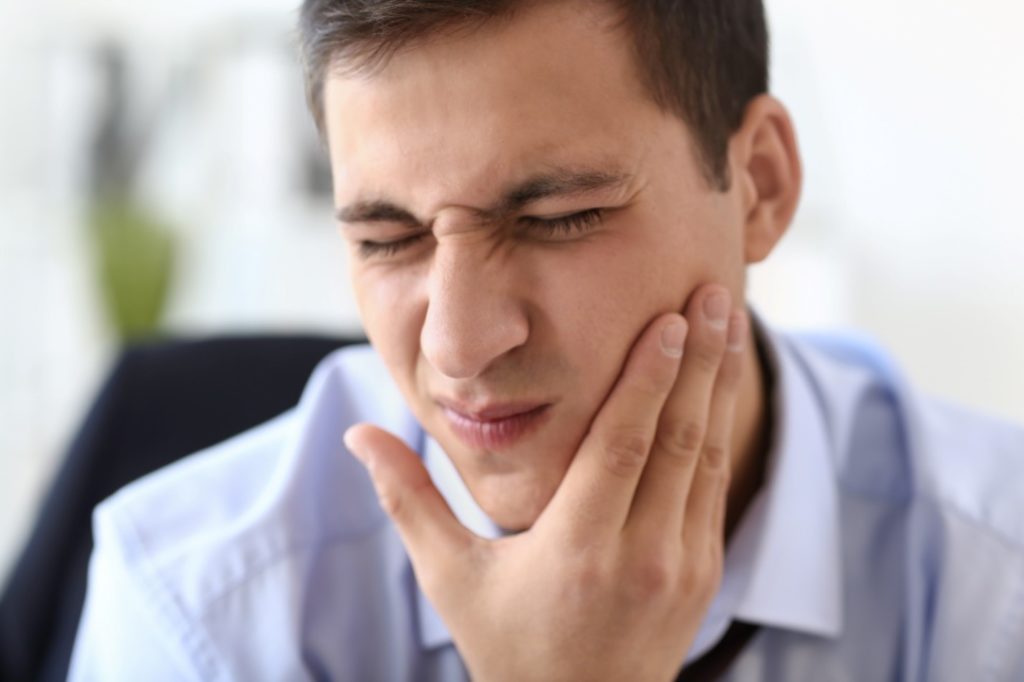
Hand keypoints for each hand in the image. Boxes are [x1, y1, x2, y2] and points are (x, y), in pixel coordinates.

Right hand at [344, 284, 747, 681]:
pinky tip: (717, 384)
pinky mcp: (703, 571)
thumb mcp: (449, 577)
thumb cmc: (507, 644)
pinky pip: (713, 485)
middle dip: (699, 360)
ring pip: (707, 455)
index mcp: (576, 550)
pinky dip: (718, 427)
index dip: (649, 378)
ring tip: (726, 320)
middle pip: (678, 439)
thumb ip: (407, 500)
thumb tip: (356, 437)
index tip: (671, 320)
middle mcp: (640, 555)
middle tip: (714, 293)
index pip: (622, 447)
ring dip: (717, 385)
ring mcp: (681, 565)